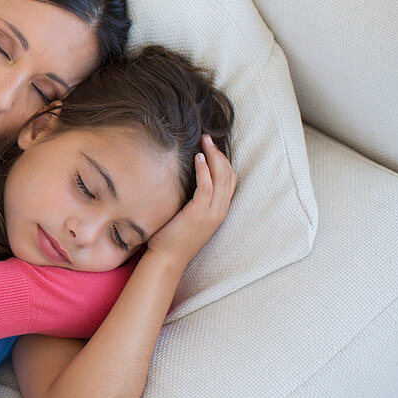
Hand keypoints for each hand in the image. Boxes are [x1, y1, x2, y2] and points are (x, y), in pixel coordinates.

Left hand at [146, 135, 236, 265]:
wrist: (167, 258)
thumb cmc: (173, 237)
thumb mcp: (189, 216)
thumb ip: (194, 201)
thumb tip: (186, 180)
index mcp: (219, 211)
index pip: (230, 180)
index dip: (224, 161)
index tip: (212, 147)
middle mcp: (219, 211)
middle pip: (229, 175)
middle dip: (220, 154)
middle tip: (208, 138)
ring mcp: (211, 213)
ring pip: (221, 178)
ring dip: (213, 156)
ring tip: (204, 142)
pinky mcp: (199, 213)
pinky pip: (207, 187)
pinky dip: (204, 170)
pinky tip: (198, 158)